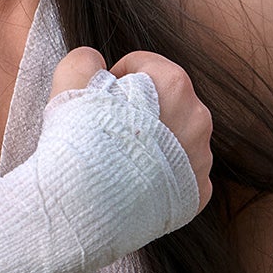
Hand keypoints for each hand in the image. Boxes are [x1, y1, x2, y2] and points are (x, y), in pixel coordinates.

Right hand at [50, 46, 213, 212]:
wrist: (85, 210)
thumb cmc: (78, 145)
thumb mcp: (70, 85)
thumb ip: (83, 62)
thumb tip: (94, 63)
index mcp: (174, 87)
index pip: (145, 66)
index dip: (115, 79)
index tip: (98, 100)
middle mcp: (198, 119)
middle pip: (166, 103)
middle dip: (140, 111)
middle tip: (107, 132)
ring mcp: (202, 159)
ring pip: (177, 139)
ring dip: (153, 144)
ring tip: (119, 162)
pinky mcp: (198, 193)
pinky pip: (182, 174)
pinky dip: (161, 176)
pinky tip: (134, 185)